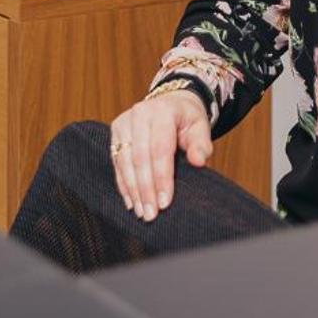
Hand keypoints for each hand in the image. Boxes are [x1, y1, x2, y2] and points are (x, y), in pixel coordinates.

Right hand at [109, 88, 211, 220]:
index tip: (165, 202)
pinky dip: (123, 183)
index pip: (160, 149)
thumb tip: (198, 161)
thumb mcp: (200, 127)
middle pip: (140, 157)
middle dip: (145, 189)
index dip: (162, 177)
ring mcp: (124, 121)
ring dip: (133, 190)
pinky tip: (130, 201)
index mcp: (163, 110)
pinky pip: (117, 161)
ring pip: (125, 161)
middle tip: (151, 214)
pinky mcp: (116, 130)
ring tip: (141, 212)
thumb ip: (201, 144)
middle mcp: (140, 113)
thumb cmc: (187, 119)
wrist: (170, 102)